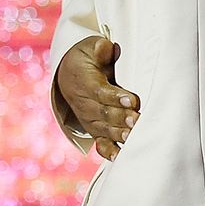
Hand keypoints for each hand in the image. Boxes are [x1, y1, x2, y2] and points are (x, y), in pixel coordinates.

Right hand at [56, 35, 139, 159]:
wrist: (67, 76)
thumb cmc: (85, 60)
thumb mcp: (89, 48)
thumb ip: (98, 49)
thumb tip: (106, 49)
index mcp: (85, 83)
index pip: (101, 92)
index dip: (115, 97)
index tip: (132, 99)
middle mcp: (86, 105)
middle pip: (104, 114)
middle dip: (121, 118)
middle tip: (137, 120)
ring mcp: (90, 120)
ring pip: (104, 130)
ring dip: (119, 135)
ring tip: (133, 137)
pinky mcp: (95, 130)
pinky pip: (101, 143)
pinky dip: (109, 151)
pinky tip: (120, 157)